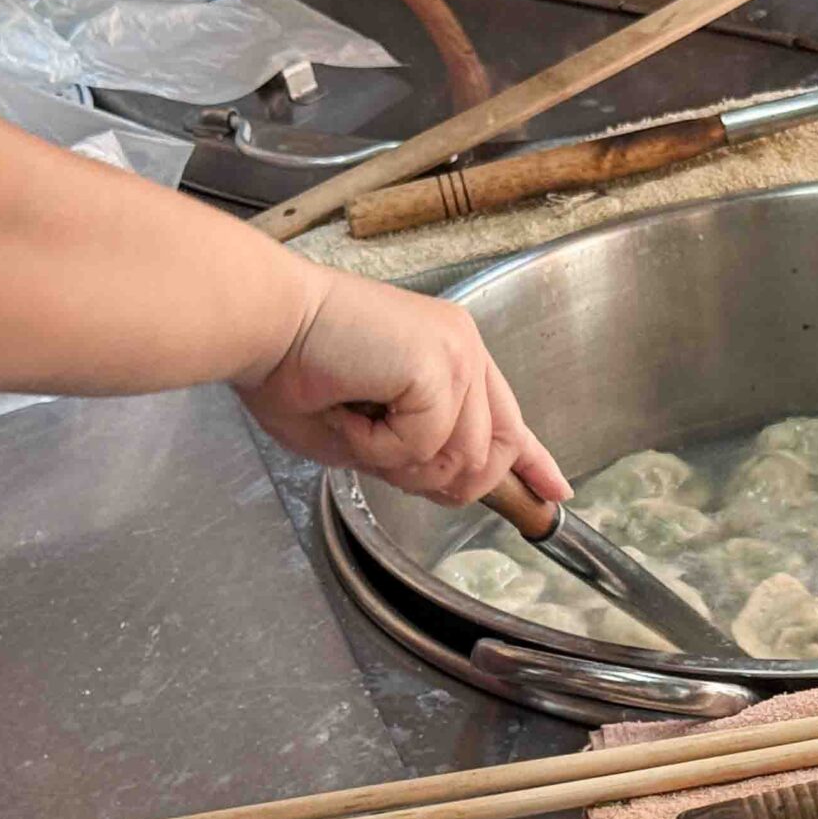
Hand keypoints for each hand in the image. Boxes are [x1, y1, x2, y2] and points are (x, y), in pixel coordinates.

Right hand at [237, 268, 568, 505]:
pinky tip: (350, 410)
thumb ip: (414, 453)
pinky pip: (425, 446)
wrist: (261, 325)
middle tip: (379, 457)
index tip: (556, 493)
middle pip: (493, 450)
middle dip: (441, 480)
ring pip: (462, 458)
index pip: (507, 417)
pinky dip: (378, 447)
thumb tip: (449, 485)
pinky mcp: (439, 365)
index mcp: (449, 353)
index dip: (531, 461)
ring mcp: (458, 353)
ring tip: (353, 422)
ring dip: (397, 462)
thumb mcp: (365, 431)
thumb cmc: (289, 367)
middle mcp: (463, 347)